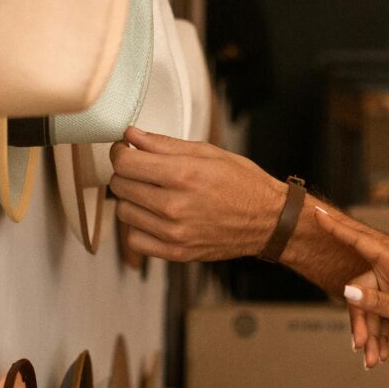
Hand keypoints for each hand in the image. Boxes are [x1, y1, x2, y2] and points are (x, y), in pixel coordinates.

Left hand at [109, 129, 287, 261]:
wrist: (268, 221)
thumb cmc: (242, 184)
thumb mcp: (208, 152)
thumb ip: (164, 145)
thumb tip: (132, 135)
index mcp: (184, 175)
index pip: (126, 162)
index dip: (120, 152)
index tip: (125, 150)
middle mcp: (176, 206)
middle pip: (120, 186)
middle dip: (127, 172)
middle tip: (142, 169)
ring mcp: (174, 233)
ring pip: (123, 212)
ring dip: (132, 200)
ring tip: (152, 193)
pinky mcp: (176, 253)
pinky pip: (134, 239)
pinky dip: (139, 227)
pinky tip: (154, 216)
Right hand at [318, 207, 388, 367]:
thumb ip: (377, 303)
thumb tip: (346, 291)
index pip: (361, 242)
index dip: (338, 229)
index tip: (318, 213)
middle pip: (362, 292)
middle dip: (360, 322)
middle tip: (359, 348)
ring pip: (372, 309)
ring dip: (371, 335)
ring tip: (373, 361)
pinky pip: (384, 318)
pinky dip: (381, 337)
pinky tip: (381, 356)